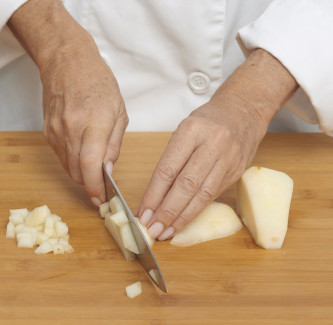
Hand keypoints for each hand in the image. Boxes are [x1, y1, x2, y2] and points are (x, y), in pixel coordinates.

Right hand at [40, 34, 127, 205]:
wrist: (67, 62)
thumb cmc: (99, 83)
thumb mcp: (119, 112)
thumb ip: (114, 145)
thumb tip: (108, 171)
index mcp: (95, 123)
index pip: (91, 165)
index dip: (95, 188)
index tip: (101, 200)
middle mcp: (71, 130)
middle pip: (78, 172)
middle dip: (91, 185)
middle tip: (102, 187)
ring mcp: (56, 132)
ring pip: (68, 167)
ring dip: (82, 174)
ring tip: (94, 170)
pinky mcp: (47, 132)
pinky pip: (60, 157)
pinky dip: (73, 162)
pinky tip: (82, 154)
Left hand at [137, 49, 297, 239]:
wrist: (244, 111)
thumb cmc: (208, 121)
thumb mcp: (185, 130)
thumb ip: (172, 159)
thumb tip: (155, 196)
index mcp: (192, 130)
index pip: (168, 169)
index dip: (154, 195)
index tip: (143, 213)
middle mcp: (212, 144)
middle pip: (186, 185)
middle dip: (167, 211)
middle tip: (152, 230)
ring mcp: (228, 158)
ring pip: (202, 194)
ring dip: (181, 217)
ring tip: (166, 232)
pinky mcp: (237, 171)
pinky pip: (213, 195)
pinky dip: (196, 211)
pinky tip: (184, 222)